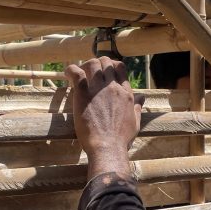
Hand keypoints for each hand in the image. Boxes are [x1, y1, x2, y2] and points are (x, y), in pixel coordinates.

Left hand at [65, 57, 143, 177]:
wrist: (108, 147)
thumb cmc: (121, 139)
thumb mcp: (135, 122)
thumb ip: (137, 107)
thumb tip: (142, 97)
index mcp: (126, 93)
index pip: (120, 68)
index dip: (111, 65)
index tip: (104, 71)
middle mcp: (113, 87)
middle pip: (106, 62)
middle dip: (97, 63)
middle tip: (89, 72)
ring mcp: (99, 89)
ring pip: (92, 64)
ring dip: (85, 65)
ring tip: (79, 73)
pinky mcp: (84, 94)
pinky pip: (77, 73)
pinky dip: (71, 70)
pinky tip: (68, 74)